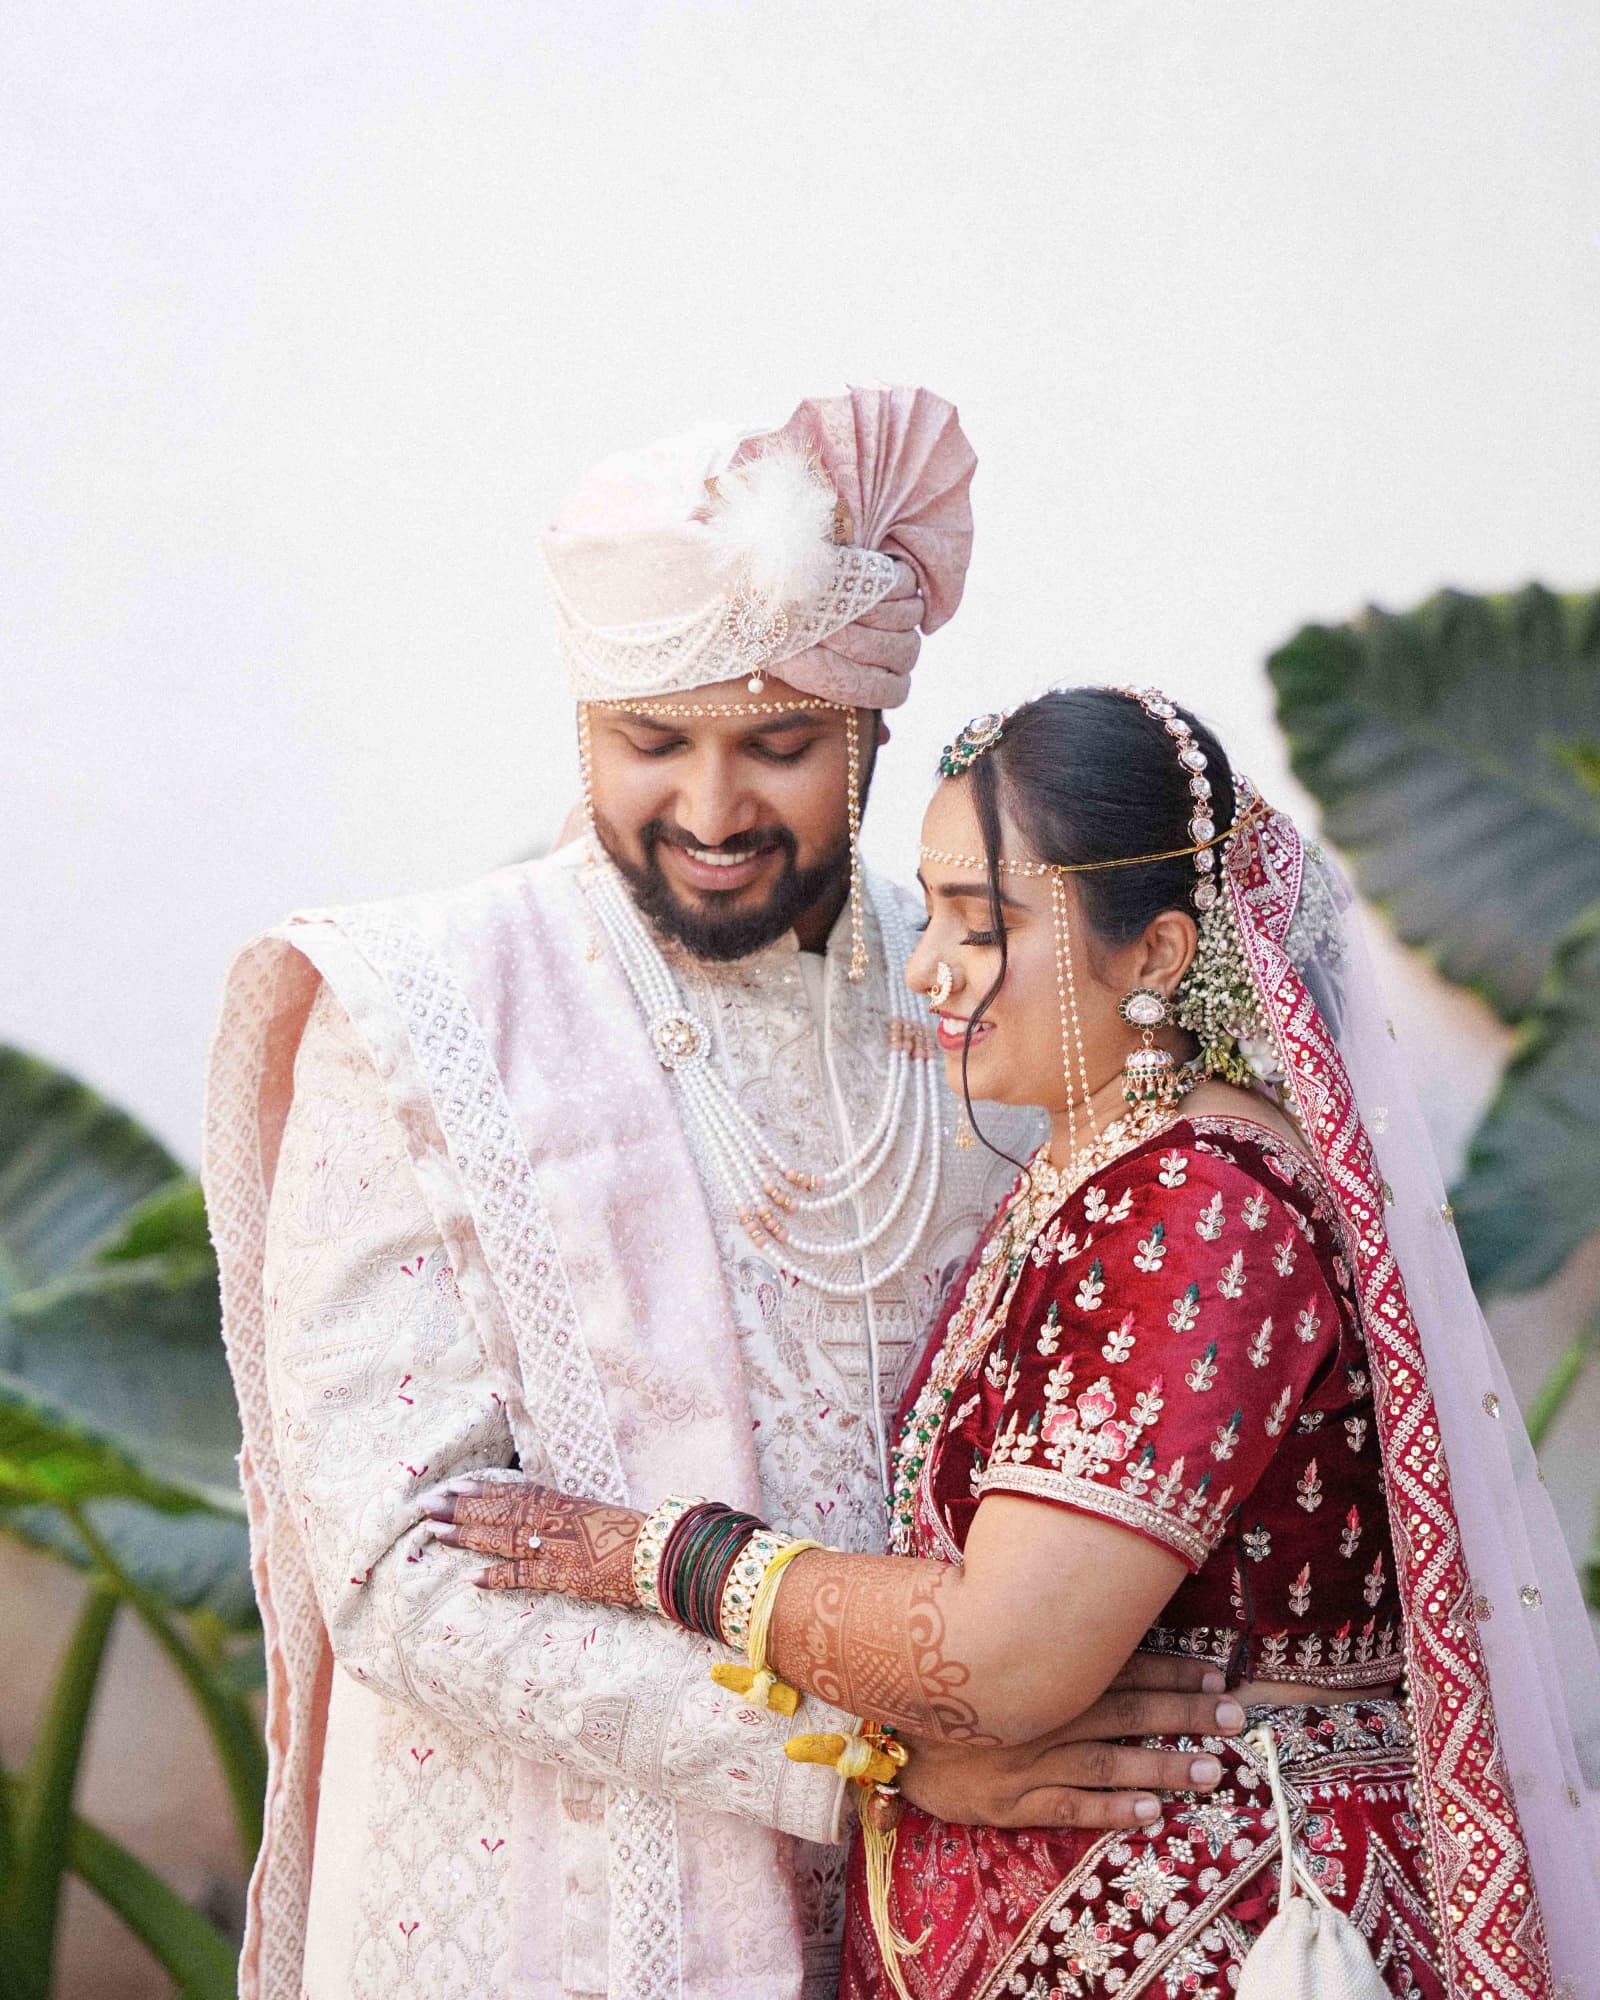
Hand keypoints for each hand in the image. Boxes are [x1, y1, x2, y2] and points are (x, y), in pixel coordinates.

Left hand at [424, 1477, 642, 1604]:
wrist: (656, 1550)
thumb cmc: (631, 1531)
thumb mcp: (594, 1512)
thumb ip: (566, 1513)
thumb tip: (545, 1516)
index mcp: (561, 1502)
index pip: (512, 1492)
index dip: (481, 1490)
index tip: (454, 1486)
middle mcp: (552, 1519)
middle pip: (498, 1511)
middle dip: (460, 1508)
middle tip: (426, 1504)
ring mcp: (554, 1546)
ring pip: (501, 1537)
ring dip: (467, 1535)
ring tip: (435, 1531)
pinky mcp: (561, 1574)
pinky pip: (523, 1575)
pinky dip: (498, 1578)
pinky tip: (473, 1579)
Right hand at [895, 1655, 1246, 1831]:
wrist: (881, 1727)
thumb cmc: (941, 1678)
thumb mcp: (981, 1638)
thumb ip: (1032, 1624)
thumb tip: (1082, 1597)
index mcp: (1039, 1669)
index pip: (1116, 1665)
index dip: (1169, 1669)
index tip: (1218, 1675)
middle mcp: (1039, 1711)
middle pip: (1124, 1710)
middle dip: (1183, 1713)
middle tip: (1235, 1718)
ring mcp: (1026, 1759)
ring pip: (1106, 1761)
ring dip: (1161, 1764)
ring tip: (1212, 1770)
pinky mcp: (1009, 1801)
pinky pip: (1067, 1805)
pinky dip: (1109, 1809)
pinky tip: (1149, 1812)